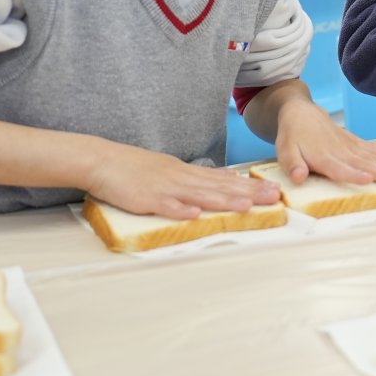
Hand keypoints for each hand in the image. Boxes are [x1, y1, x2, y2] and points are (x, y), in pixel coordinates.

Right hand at [84, 139, 279, 219]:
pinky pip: (165, 205)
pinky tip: (194, 215)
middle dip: (248, 194)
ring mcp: (164, 187)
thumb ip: (198, 176)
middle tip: (273, 198)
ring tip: (245, 207)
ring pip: (198, 195)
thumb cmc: (134, 168)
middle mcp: (181, 178)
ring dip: (222, 201)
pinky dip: (180, 210)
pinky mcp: (146, 198)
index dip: (250, 186)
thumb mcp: (171, 168)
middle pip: (219, 187)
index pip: (224, 180)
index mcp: (186, 172)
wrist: (101, 160)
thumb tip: (229, 179)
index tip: (273, 190)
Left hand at [273, 97, 375, 185]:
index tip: (367, 180)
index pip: (340, 168)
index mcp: (324, 157)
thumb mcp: (285, 151)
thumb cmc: (293, 136)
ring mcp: (355, 147)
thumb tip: (297, 178)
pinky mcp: (361, 144)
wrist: (302, 113)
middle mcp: (343, 152)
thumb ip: (292, 164)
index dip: (353, 174)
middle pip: (367, 165)